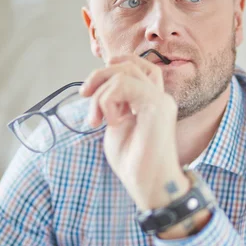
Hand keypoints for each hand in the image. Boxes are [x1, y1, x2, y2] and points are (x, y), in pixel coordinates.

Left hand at [80, 55, 189, 209]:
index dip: (119, 61)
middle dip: (99, 75)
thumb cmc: (132, 161)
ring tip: (97, 121)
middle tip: (85, 96)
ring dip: (100, 95)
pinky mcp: (156, 106)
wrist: (147, 183)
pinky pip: (123, 86)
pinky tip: (112, 123)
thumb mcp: (116, 124)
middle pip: (129, 65)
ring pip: (123, 74)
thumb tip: (97, 88)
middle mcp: (160, 97)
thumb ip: (113, 104)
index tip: (97, 76)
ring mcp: (160, 100)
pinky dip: (108, 102)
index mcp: (152, 100)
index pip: (141, 66)